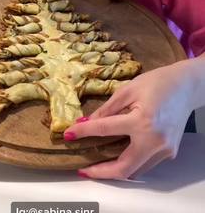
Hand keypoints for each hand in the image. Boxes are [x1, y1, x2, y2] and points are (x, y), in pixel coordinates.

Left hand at [64, 60, 192, 179]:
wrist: (187, 86)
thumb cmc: (158, 82)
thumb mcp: (128, 90)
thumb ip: (107, 109)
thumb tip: (87, 122)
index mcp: (142, 121)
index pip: (105, 129)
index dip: (83, 132)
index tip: (69, 135)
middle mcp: (154, 140)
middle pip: (123, 168)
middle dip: (101, 172)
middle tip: (84, 170)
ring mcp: (164, 149)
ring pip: (136, 170)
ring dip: (115, 170)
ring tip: (97, 165)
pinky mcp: (169, 152)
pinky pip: (146, 164)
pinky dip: (130, 163)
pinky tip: (118, 156)